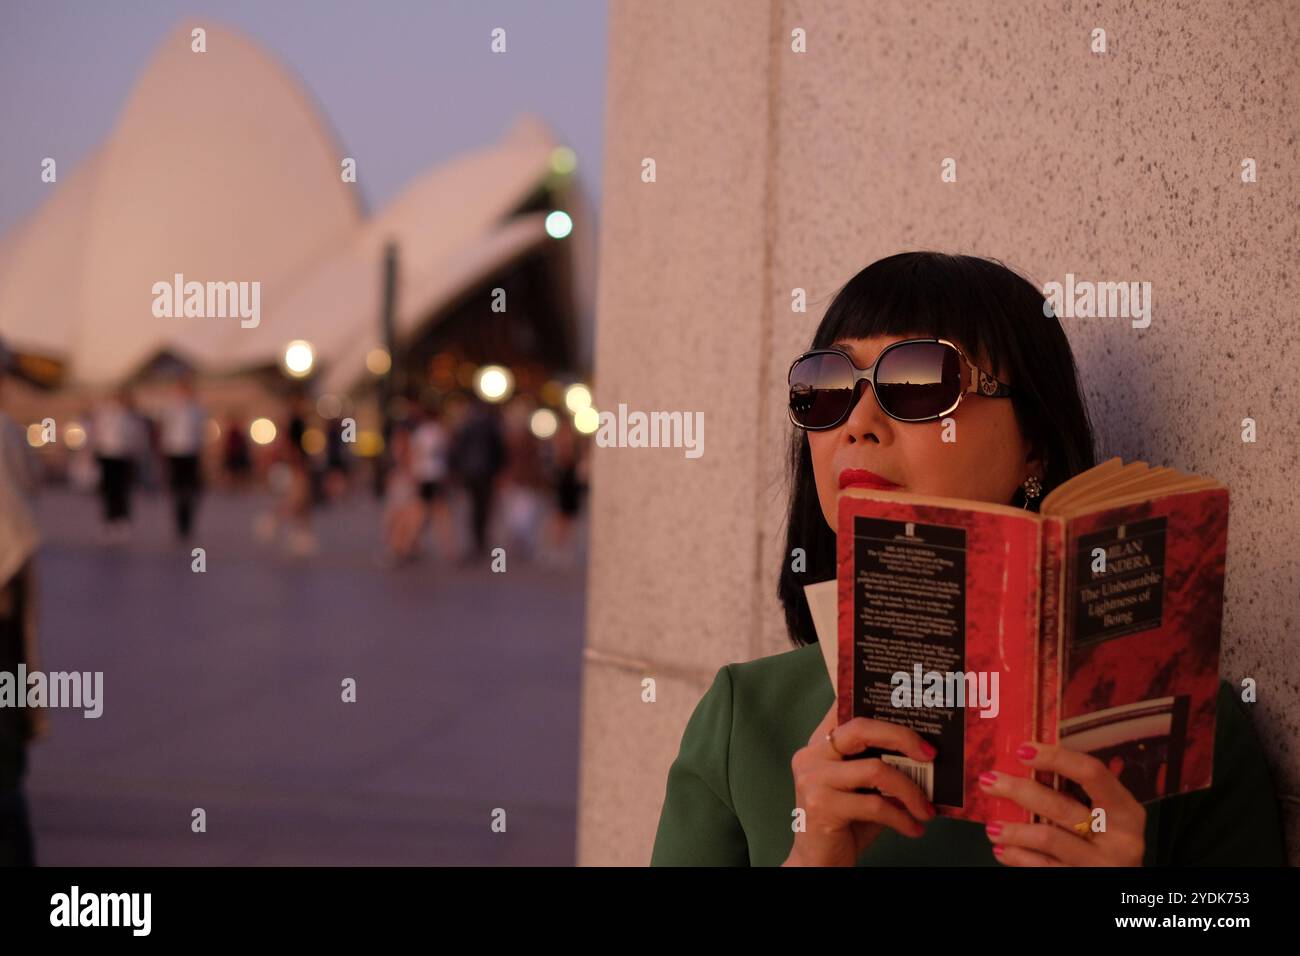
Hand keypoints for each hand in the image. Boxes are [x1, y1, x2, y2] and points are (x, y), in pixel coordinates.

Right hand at [783, 700, 937, 866]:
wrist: (818, 864)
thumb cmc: (846, 822)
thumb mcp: (863, 788)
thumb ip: (881, 764)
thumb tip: (927, 750)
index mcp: (820, 742)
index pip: (845, 706)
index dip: (876, 700)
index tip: (912, 708)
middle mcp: (811, 754)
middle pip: (862, 728)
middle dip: (903, 737)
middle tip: (931, 754)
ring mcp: (813, 779)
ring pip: (875, 769)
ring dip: (911, 791)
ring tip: (927, 809)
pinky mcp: (821, 807)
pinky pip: (875, 805)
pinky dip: (902, 818)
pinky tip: (915, 828)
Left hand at [980, 742, 1145, 865]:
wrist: (1124, 888)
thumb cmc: (1108, 842)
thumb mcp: (1107, 817)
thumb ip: (1079, 793)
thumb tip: (1028, 760)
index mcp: (1126, 811)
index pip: (1092, 773)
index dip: (1056, 758)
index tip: (1023, 750)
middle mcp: (1119, 837)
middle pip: (1061, 806)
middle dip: (1020, 791)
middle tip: (990, 781)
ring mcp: (1102, 863)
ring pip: (1047, 838)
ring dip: (1013, 830)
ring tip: (992, 826)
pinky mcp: (1081, 880)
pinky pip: (1042, 867)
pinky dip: (1017, 857)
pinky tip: (1003, 850)